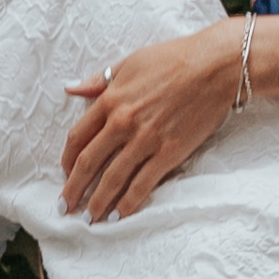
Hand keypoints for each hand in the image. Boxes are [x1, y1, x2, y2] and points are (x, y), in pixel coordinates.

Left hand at [58, 23, 240, 220]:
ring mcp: (146, 140)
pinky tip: (119, 216)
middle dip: (73, 189)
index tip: (65, 173)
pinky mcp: (169, 153)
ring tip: (89, 219)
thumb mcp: (128, 63)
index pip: (78, 137)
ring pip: (112, 178)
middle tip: (64, 207)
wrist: (214, 66)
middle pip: (89, 163)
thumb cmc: (172, 59)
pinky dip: (128, 203)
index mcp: (110, 100)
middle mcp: (122, 123)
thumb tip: (70, 87)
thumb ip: (97, 81)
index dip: (67, 159)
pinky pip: (143, 183)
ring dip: (97, 202)